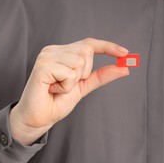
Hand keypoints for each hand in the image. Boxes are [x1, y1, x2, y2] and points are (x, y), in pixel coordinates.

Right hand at [10, 37, 129, 145]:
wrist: (38, 119)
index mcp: (60, 52)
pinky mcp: (42, 67)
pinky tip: (52, 90)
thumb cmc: (55, 103)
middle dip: (84, 73)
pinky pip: (69, 74)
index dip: (107, 46)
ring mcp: (46, 57)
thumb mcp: (82, 87)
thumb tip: (124, 67)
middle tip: (65, 85)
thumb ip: (100, 76)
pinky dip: (65, 86)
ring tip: (57, 88)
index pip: (87, 43)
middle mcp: (52, 51)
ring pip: (79, 62)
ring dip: (73, 82)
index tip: (125, 53)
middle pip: (86, 51)